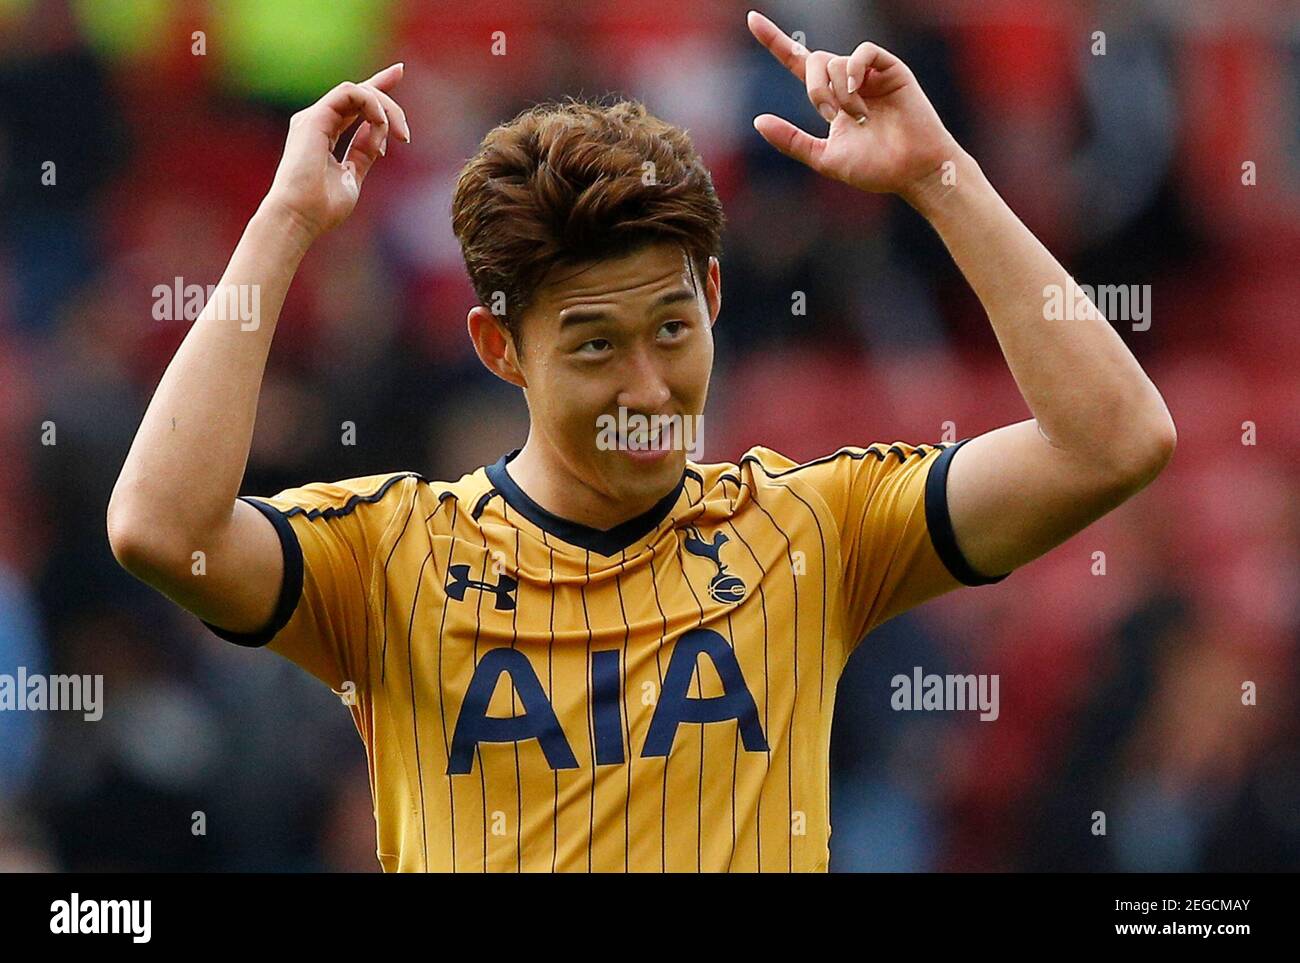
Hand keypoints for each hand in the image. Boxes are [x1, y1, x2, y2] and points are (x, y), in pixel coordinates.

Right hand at [260, 62, 411, 241]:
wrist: (298, 217)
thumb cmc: (322, 208)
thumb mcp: (352, 176)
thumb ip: (364, 152)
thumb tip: (380, 136)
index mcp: (323, 133)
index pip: (354, 104)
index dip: (377, 87)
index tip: (398, 72)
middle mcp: (316, 121)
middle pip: (358, 92)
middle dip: (387, 96)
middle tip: (405, 132)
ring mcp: (314, 118)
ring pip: (358, 91)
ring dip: (385, 109)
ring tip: (399, 135)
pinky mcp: (314, 118)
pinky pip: (351, 94)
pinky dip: (373, 107)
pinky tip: (381, 127)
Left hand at [747, 11, 961, 201]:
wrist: (912, 171)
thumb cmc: (874, 169)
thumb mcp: (823, 158)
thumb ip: (791, 140)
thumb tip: (757, 120)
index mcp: (831, 99)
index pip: (798, 63)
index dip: (775, 42)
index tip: (751, 21)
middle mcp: (848, 81)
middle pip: (813, 60)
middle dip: (815, 90)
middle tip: (831, 116)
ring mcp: (869, 74)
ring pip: (835, 61)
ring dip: (838, 94)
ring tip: (860, 117)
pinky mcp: (890, 68)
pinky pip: (863, 51)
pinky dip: (854, 71)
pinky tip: (859, 93)